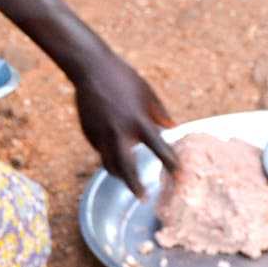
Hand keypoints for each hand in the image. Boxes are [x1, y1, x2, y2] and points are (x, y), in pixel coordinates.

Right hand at [72, 49, 177, 190]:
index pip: (158, 149)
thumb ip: (159, 113)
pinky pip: (99, 150)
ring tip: (127, 181)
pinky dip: (108, 154)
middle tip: (143, 198)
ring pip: (109, 163)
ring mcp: (101, 134)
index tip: (179, 178)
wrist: (90, 68)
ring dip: (119, 175)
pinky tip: (113, 153)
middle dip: (135, 186)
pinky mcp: (88, 133)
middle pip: (127, 167)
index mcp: (138, 120)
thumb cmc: (123, 78)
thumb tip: (171, 128)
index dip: (170, 165)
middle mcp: (119, 131)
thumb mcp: (147, 93)